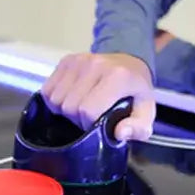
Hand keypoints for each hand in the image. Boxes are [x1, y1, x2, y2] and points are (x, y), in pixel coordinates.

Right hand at [41, 52, 155, 140]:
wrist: (130, 62)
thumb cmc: (136, 92)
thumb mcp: (147, 112)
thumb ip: (139, 128)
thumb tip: (120, 134)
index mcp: (117, 77)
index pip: (88, 110)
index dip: (90, 125)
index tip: (98, 126)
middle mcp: (95, 64)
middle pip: (70, 106)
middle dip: (77, 119)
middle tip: (89, 119)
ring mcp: (78, 60)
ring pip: (55, 98)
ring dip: (65, 111)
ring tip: (81, 110)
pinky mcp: (66, 60)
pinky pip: (48, 89)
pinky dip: (55, 100)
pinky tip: (70, 100)